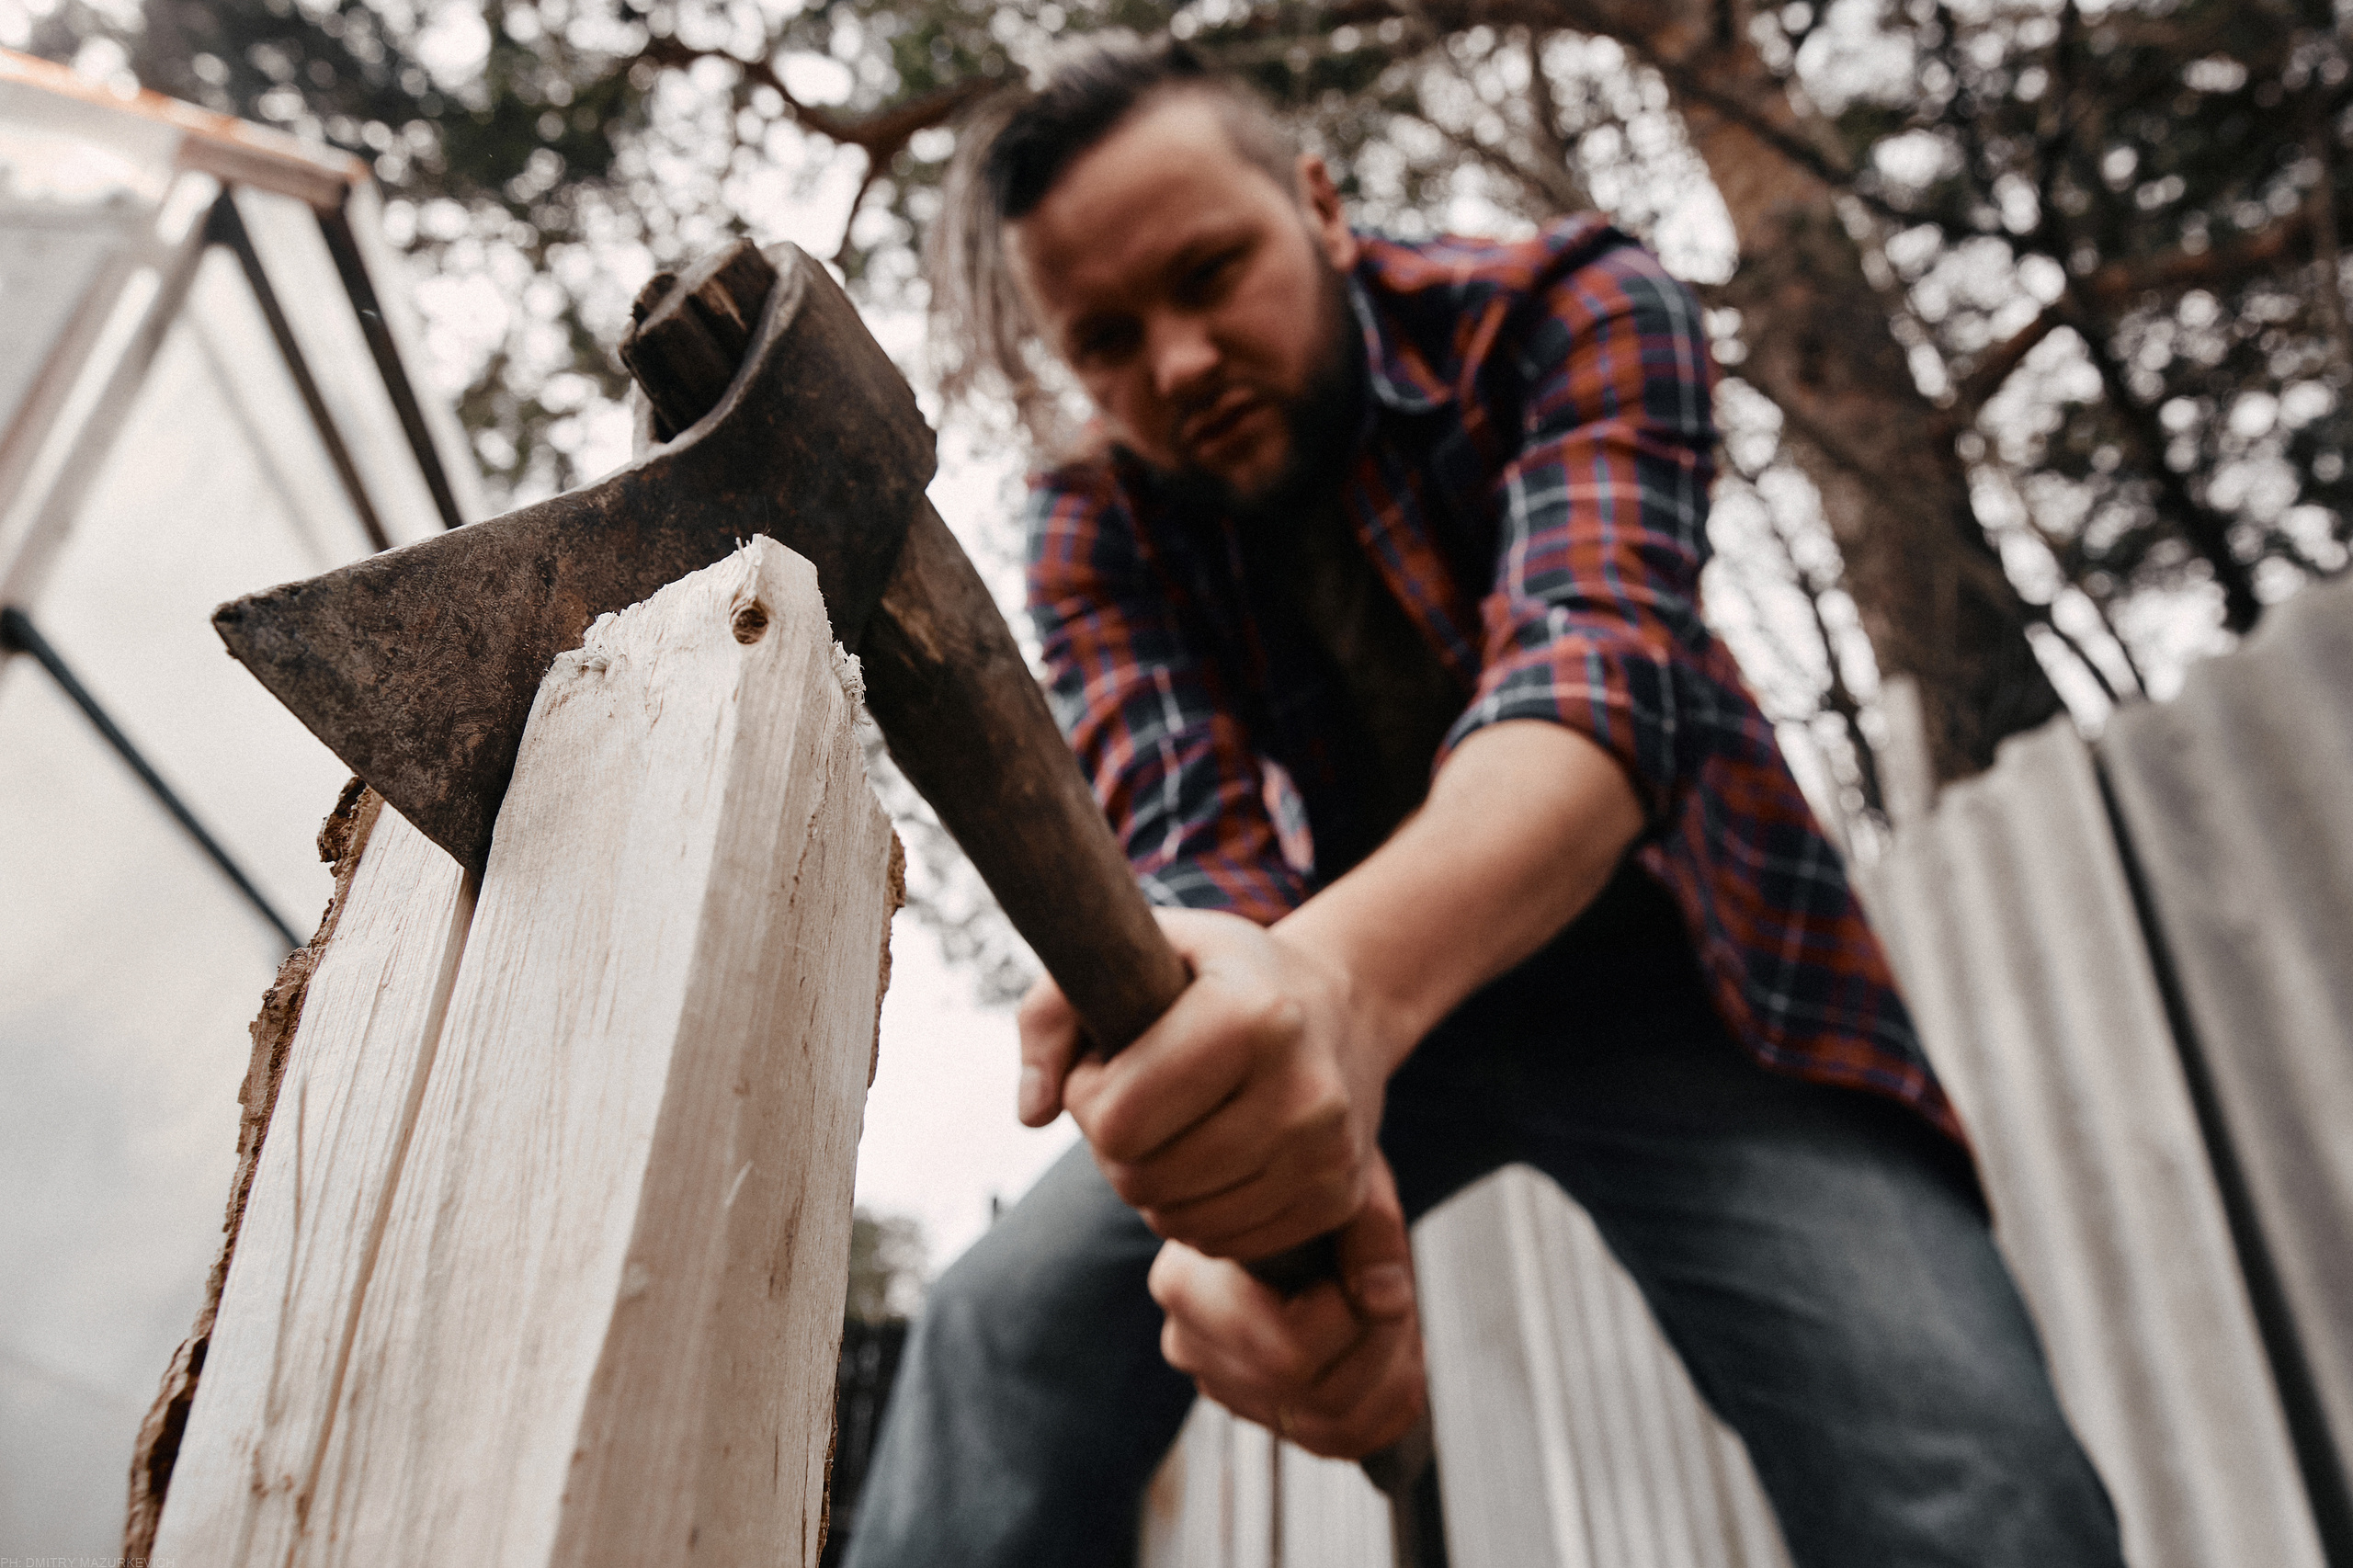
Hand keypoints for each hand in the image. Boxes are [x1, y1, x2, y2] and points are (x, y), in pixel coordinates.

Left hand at [1015, 907, 1397, 1261]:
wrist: (1340, 1005)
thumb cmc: (1212, 976)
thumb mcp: (1131, 954)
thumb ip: (1049, 1017)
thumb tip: (1032, 1114)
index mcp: (1252, 1014)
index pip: (1117, 1120)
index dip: (1086, 1095)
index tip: (1106, 1059)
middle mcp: (1304, 1088)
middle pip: (1141, 1179)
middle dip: (1114, 1144)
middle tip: (1136, 1096)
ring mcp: (1328, 1152)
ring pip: (1178, 1221)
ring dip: (1152, 1182)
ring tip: (1175, 1122)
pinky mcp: (1339, 1198)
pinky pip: (1222, 1242)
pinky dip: (1196, 1210)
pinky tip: (1212, 1155)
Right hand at [1149, 1153, 1425, 1459]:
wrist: (1293, 1178)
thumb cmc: (1312, 1172)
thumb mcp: (1347, 1179)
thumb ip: (1372, 1234)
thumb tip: (1383, 1302)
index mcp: (1187, 1281)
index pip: (1283, 1349)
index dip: (1347, 1318)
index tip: (1358, 1268)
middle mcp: (1189, 1341)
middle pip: (1311, 1393)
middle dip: (1377, 1347)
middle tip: (1396, 1296)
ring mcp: (1219, 1382)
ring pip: (1330, 1426)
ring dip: (1388, 1377)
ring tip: (1397, 1322)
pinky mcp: (1254, 1406)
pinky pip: (1335, 1442)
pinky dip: (1384, 1407)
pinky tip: (1391, 1356)